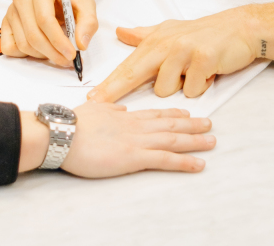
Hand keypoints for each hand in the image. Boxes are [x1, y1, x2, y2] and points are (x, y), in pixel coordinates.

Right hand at [1, 0, 97, 64]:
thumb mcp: (87, 3)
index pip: (44, 18)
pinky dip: (26, 54)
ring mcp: (11, 10)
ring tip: (58, 53)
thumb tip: (81, 44)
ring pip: (23, 43)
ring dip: (42, 55)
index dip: (58, 40)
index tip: (72, 54)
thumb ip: (89, 22)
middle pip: (33, 34)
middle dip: (52, 52)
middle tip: (68, 60)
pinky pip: (9, 47)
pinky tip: (41, 49)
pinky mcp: (6, 22)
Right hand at [19, 102, 213, 175]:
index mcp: (125, 117)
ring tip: (211, 141)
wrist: (63, 133)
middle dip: (191, 125)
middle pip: (169, 126)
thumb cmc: (72, 124)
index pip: (154, 114)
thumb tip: (121, 109)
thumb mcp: (93, 111)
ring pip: (173, 140)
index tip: (186, 114)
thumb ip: (110, 111)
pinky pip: (166, 160)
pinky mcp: (135, 157)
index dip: (172, 114)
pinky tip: (198, 164)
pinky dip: (184, 162)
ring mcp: (137, 141)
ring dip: (194, 141)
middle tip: (209, 124)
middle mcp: (136, 126)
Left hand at [87, 10, 257, 103]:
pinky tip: (208, 73)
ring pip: (166, 89)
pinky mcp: (204, 59)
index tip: (92, 99)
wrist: (240, 28)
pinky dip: (201, 86)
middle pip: (135, 75)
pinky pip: (192, 89)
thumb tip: (120, 32)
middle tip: (101, 104)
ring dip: (180, 87)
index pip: (127, 66)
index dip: (109, 84)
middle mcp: (166, 44)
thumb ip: (143, 36)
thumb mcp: (170, 31)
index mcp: (155, 41)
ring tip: (192, 73)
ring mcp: (184, 51)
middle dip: (117, 91)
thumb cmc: (203, 33)